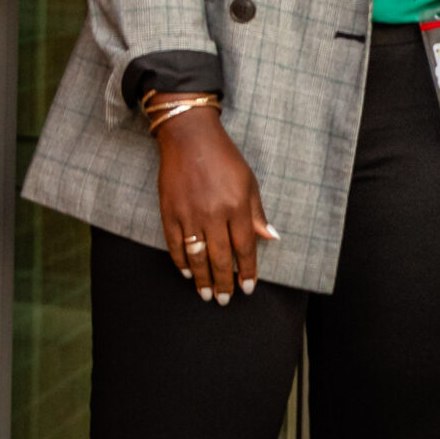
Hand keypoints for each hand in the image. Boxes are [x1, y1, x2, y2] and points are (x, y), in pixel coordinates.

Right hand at [155, 108, 278, 303]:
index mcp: (236, 207)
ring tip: (206, 294)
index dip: (247, 271)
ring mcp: (189, 215)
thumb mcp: (249, 183)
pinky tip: (186, 272)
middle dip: (224, 283)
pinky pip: (175, 244)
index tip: (248, 288)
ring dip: (201, 279)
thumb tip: (270, 238)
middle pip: (219, 258)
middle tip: (226, 300)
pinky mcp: (169, 212)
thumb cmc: (225, 159)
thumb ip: (257, 214)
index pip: (244, 248)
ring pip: (196, 256)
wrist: (190, 139)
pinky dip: (180, 261)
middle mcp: (213, 214)